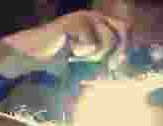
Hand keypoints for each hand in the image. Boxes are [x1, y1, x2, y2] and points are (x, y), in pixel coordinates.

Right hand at [0, 11, 129, 76]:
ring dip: (96, 55)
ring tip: (79, 54)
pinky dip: (82, 53)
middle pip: (124, 30)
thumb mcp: (86, 63)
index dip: (128, 46)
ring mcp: (85, 17)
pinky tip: (69, 50)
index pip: (127, 28)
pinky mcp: (75, 23)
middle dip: (120, 51)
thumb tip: (125, 72)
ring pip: (109, 40)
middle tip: (109, 64)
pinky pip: (92, 44)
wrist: (33, 55)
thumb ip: (104, 63)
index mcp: (99, 22)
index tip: (117, 64)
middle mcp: (94, 16)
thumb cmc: (58, 61)